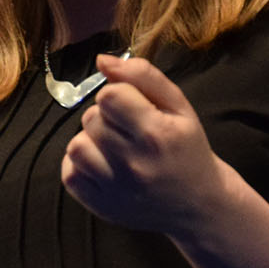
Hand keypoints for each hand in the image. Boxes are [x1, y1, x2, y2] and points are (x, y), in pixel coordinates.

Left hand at [60, 54, 226, 236]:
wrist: (198, 203)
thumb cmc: (186, 146)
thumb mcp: (179, 106)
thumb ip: (143, 76)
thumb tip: (102, 60)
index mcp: (157, 134)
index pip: (109, 96)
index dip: (117, 94)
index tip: (132, 106)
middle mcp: (135, 164)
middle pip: (91, 119)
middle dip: (106, 117)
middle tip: (128, 129)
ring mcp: (116, 190)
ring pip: (76, 146)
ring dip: (90, 140)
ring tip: (113, 147)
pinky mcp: (101, 207)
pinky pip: (70, 174)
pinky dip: (80, 166)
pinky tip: (103, 165)